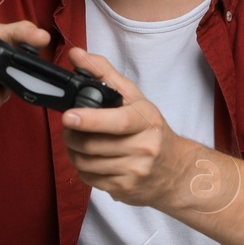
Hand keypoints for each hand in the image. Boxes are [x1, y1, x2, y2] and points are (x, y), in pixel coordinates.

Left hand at [60, 46, 238, 212]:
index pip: (118, 121)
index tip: (69, 116)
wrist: (174, 170)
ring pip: (87, 163)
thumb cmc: (150, 129)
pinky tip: (90, 160)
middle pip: (93, 145)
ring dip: (74, 152)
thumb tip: (76, 54)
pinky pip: (90, 179)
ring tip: (78, 143)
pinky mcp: (125, 190)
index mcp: (146, 120)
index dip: (91, 119)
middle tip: (69, 128)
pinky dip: (82, 169)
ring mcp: (135, 171)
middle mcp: (144, 147)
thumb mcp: (134, 98)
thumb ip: (104, 74)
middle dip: (71, 136)